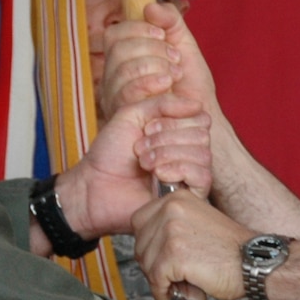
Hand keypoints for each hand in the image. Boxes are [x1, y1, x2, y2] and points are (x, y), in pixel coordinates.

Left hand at [54, 94, 212, 239]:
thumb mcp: (132, 114)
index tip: (146, 128)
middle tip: (140, 148)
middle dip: (167, 138)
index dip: (174, 120)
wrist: (95, 185)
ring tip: (144, 163)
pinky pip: (203, 177)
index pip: (201, 118)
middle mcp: (188, 152)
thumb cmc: (111, 151)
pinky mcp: (189, 197)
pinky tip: (159, 175)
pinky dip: (180, 170)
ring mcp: (190, 175)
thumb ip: (163, 103)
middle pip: (202, 135)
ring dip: (167, 154)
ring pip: (203, 155)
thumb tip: (197, 104)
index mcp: (179, 132)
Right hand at [99, 1, 217, 118]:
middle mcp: (112, 76)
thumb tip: (149, 7)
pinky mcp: (123, 115)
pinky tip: (169, 85)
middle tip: (175, 58)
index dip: (137, 28)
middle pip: (118, 49)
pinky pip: (128, 91)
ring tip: (175, 74)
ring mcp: (114, 96)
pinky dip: (151, 83)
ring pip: (122, 69)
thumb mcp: (183, 43)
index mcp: (123, 57)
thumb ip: (170, 20)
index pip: (114, 34)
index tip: (162, 34)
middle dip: (152, 48)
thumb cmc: (190, 83)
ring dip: (155, 66)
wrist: (201, 116)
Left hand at [130, 189, 250, 299]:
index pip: (139, 221)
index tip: (159, 256)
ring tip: (177, 282)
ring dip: (158, 279)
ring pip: (146, 263)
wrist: (253, 263)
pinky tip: (177, 291)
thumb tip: (147, 242)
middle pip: (140, 244)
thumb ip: (173, 223)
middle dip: (151, 264)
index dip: (148, 243)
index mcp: (176, 198)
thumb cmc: (230, 249)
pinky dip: (163, 292)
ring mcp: (172, 231)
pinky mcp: (174, 254)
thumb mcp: (198, 220)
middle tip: (169, 274)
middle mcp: (172, 209)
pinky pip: (156, 279)